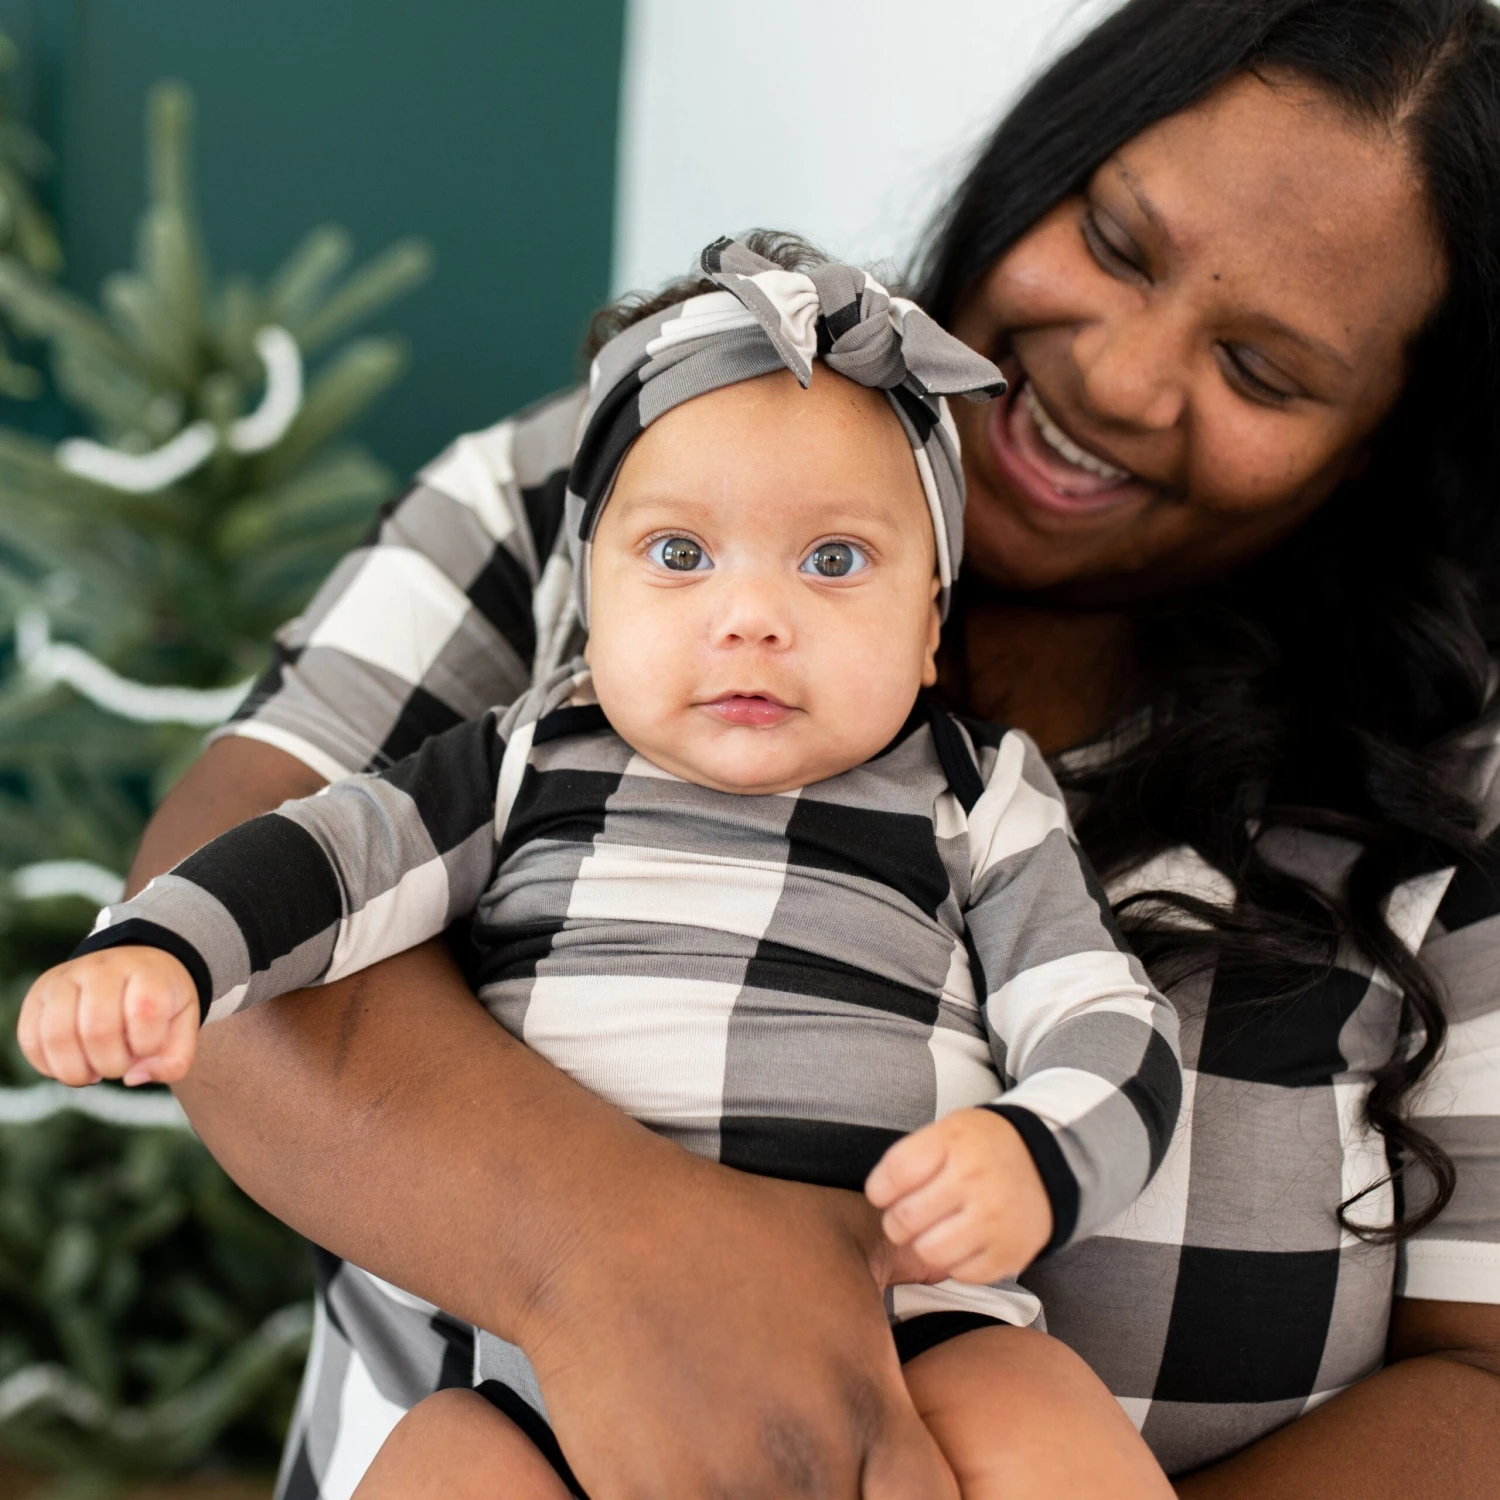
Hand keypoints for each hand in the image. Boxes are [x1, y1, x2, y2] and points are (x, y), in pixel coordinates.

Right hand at [17, 946, 199, 1086]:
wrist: (135, 966)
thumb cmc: (161, 1003)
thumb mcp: (184, 1025)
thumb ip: (175, 1060)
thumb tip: (132, 1078)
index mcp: (147, 972)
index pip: (144, 1012)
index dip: (147, 1045)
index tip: (148, 1048)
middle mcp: (104, 968)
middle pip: (97, 1030)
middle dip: (111, 1065)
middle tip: (120, 1065)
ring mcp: (66, 978)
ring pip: (57, 1036)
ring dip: (77, 1071)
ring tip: (94, 1071)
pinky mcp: (39, 993)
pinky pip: (30, 1039)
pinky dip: (48, 1065)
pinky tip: (72, 1064)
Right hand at [515, 1155, 960, 1499]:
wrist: (600, 1231)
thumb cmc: (726, 1224)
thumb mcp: (841, 1230)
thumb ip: (912, 1266)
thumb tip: (955, 1259)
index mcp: (863, 1405)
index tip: (884, 1480)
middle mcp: (803, 1461)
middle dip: (838, 1498)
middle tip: (806, 1463)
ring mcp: (720, 1489)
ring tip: (747, 1465)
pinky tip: (695, 1469)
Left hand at [865, 1108, 1051, 1283]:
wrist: (1045, 1164)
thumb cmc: (985, 1147)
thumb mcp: (948, 1130)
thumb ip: (912, 1157)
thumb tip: (879, 1194)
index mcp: (955, 1144)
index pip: (895, 1173)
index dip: (879, 1188)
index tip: (883, 1192)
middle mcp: (975, 1182)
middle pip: (905, 1218)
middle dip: (896, 1220)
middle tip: (907, 1214)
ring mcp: (994, 1221)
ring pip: (929, 1252)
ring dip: (922, 1244)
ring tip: (933, 1229)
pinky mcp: (1009, 1254)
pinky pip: (960, 1273)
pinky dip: (954, 1261)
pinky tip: (961, 1241)